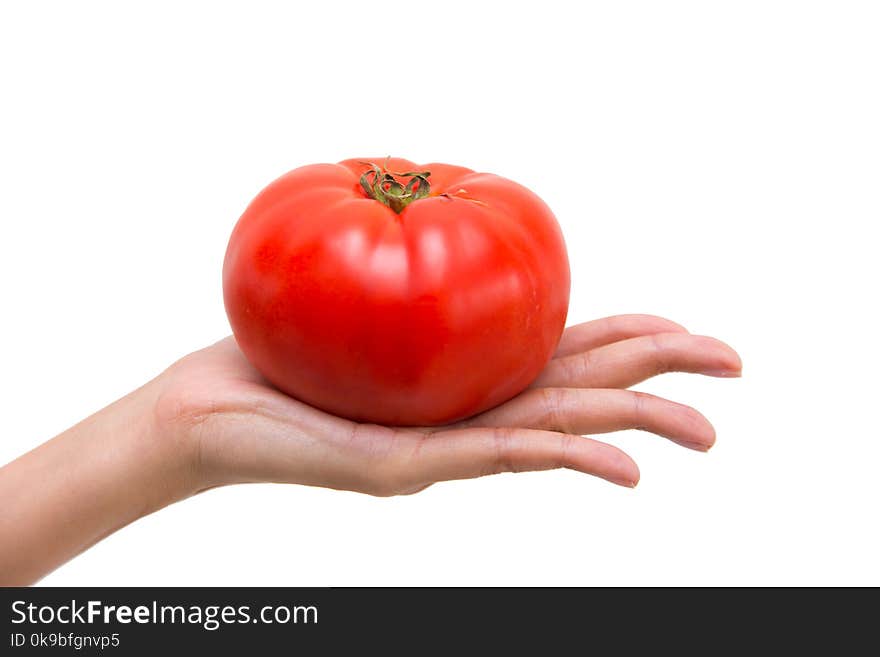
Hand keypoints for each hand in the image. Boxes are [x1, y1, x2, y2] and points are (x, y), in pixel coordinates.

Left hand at [155, 314, 741, 495]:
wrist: (209, 404)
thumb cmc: (283, 349)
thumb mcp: (363, 295)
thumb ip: (417, 274)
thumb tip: (443, 207)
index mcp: (468, 378)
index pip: (563, 355)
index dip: (630, 339)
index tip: (687, 330)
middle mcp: (468, 415)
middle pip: (579, 390)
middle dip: (660, 380)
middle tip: (735, 367)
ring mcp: (443, 448)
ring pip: (556, 429)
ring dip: (634, 427)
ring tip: (704, 430)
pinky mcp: (405, 466)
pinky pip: (495, 454)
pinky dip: (564, 458)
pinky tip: (624, 466)